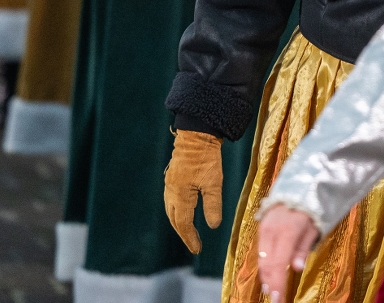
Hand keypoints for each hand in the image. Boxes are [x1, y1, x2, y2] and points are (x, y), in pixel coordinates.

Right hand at [163, 130, 223, 253]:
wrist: (196, 135)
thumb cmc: (207, 159)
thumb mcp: (213, 183)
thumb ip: (212, 206)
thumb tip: (213, 226)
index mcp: (180, 195)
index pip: (184, 223)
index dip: (190, 238)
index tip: (197, 249)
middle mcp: (171, 192)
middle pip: (174, 219)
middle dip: (183, 233)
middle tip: (193, 244)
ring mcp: (170, 184)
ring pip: (171, 210)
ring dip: (179, 223)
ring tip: (188, 232)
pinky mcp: (172, 178)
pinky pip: (171, 201)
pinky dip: (176, 211)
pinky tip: (183, 211)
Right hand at [257, 206, 319, 302]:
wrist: (299, 186)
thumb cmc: (311, 209)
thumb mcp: (314, 227)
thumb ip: (303, 248)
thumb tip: (297, 267)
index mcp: (286, 231)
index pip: (279, 263)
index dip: (278, 283)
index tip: (278, 299)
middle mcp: (271, 231)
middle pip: (267, 263)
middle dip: (271, 283)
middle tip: (275, 299)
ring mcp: (264, 228)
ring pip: (261, 258)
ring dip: (265, 276)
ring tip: (270, 290)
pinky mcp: (261, 227)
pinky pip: (261, 249)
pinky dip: (264, 264)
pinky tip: (268, 274)